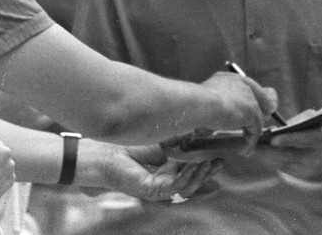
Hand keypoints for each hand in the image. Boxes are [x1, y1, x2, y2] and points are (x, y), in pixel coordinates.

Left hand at [75, 139, 222, 199]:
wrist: (102, 152)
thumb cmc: (124, 146)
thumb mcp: (157, 140)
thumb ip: (175, 140)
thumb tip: (195, 132)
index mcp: (165, 169)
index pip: (190, 171)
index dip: (205, 166)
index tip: (219, 158)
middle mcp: (163, 181)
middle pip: (192, 181)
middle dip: (207, 173)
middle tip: (219, 163)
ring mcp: (157, 188)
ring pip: (185, 186)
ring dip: (199, 175)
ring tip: (208, 163)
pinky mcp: (151, 190)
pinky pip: (174, 186)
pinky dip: (185, 176)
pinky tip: (193, 166)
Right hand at [201, 71, 278, 152]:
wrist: (200, 103)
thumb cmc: (197, 101)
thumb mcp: (208, 100)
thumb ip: (219, 104)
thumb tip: (218, 120)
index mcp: (231, 79)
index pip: (249, 87)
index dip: (254, 101)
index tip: (255, 113)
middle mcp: (243, 85)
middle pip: (258, 101)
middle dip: (257, 118)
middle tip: (253, 133)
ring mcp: (249, 98)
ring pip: (256, 119)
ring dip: (251, 134)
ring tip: (245, 147)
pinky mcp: (252, 112)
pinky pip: (255, 130)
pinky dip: (249, 141)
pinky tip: (243, 150)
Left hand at [252, 115, 321, 179]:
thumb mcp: (316, 118)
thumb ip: (298, 122)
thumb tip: (277, 127)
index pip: (304, 139)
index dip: (288, 140)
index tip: (272, 138)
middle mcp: (316, 156)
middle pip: (288, 155)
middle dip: (266, 151)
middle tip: (248, 145)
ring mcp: (310, 168)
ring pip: (282, 163)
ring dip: (264, 156)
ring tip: (247, 148)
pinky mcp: (304, 175)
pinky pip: (284, 167)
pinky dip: (271, 160)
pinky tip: (259, 154)